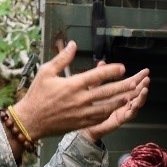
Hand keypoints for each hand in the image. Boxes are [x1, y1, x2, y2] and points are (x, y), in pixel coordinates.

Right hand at [12, 40, 149, 142]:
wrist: (30, 121)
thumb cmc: (37, 94)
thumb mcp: (46, 72)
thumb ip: (62, 58)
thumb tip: (72, 44)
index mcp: (72, 85)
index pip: (96, 76)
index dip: (111, 71)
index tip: (122, 67)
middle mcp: (79, 99)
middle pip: (106, 92)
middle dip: (123, 86)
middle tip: (135, 81)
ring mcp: (81, 113)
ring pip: (106, 107)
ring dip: (120, 100)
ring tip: (130, 95)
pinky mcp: (80, 123)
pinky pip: (99, 117)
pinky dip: (109, 112)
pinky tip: (115, 107)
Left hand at [79, 58, 150, 142]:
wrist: (83, 123)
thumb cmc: (89, 105)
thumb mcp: (93, 87)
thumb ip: (98, 75)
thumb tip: (101, 63)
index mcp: (119, 92)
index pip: (131, 83)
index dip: (138, 77)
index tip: (145, 71)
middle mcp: (124, 101)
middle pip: (137, 92)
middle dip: (143, 85)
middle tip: (147, 79)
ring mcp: (123, 110)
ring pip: (136, 103)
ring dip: (141, 96)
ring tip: (144, 90)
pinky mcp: (120, 119)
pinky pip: (129, 115)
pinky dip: (134, 109)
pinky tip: (136, 104)